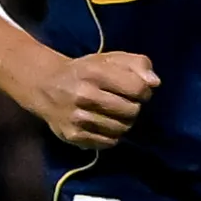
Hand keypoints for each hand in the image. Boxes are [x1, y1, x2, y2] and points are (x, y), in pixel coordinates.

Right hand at [28, 51, 158, 150]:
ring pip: (122, 129)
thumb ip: (138, 64)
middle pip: (132, 111)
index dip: (144, 91)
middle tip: (124, 103)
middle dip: (133, 107)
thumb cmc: (86, 71)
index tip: (137, 90)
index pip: (138, 89)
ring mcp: (76, 118)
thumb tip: (154, 83)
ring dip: (124, 123)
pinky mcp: (72, 135)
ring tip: (114, 113)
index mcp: (95, 73)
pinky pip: (108, 142)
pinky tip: (104, 124)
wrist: (46, 86)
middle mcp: (83, 95)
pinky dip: (112, 135)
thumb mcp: (111, 59)